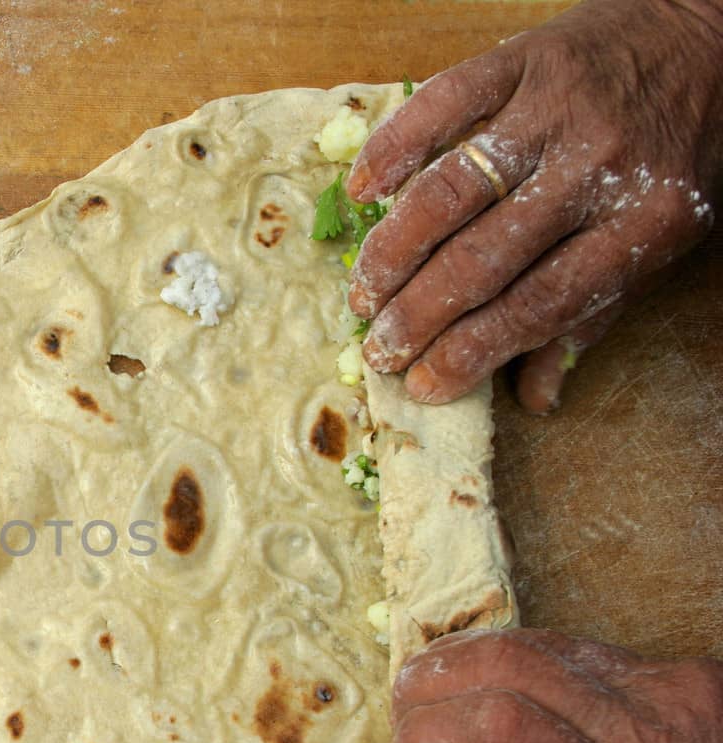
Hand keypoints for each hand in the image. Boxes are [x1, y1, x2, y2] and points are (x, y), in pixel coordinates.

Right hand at [346, 0, 722, 411]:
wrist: (706, 35)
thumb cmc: (678, 151)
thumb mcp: (663, 237)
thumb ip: (596, 312)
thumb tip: (535, 398)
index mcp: (646, 221)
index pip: (543, 302)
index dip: (473, 349)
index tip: (423, 382)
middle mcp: (598, 166)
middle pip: (486, 257)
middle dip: (420, 314)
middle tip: (380, 347)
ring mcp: (556, 108)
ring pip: (453, 190)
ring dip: (395, 250)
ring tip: (364, 293)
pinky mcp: (522, 60)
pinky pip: (442, 105)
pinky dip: (393, 149)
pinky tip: (362, 193)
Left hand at [391, 628, 722, 742]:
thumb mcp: (691, 740)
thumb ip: (619, 711)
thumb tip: (507, 691)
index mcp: (671, 691)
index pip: (543, 648)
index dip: (467, 653)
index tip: (434, 670)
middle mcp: (651, 734)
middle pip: (508, 670)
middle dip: (435, 679)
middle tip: (403, 704)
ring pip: (499, 729)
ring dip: (430, 736)